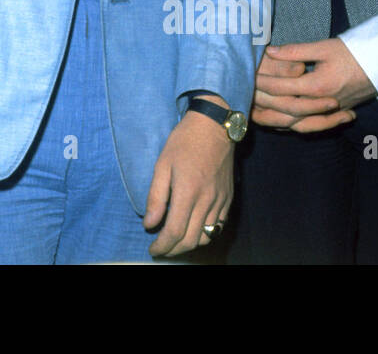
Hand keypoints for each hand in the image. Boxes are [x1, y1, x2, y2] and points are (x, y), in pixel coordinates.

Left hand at [144, 97, 233, 256]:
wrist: (215, 127)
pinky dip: (205, 235)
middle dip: (174, 250)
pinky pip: (218, 226)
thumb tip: (149, 224)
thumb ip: (156, 197)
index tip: (153, 250)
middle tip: (161, 249)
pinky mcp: (228, 199)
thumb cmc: (184, 142)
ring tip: (175, 242)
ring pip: (206, 237)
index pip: (175, 232)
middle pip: (191, 240)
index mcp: (188, 192)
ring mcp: (220, 201)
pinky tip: (193, 231)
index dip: (163, 246)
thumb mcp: (162, 164)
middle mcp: (207, 201)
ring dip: (189, 245)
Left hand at [250, 38, 373, 132]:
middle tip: (244, 98)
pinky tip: (281, 124)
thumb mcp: (324, 47)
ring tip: (255, 117)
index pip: (282, 87)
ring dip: (275, 121)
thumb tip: (270, 51)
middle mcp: (322, 103)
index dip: (262, 82)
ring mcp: (330, 112)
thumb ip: (296, 51)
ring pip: (297, 123)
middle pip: (285, 109)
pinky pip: (311, 127)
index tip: (247, 77)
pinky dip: (294, 127)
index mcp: (317, 86)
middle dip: (263, 103)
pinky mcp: (336, 113)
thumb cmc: (354, 52)